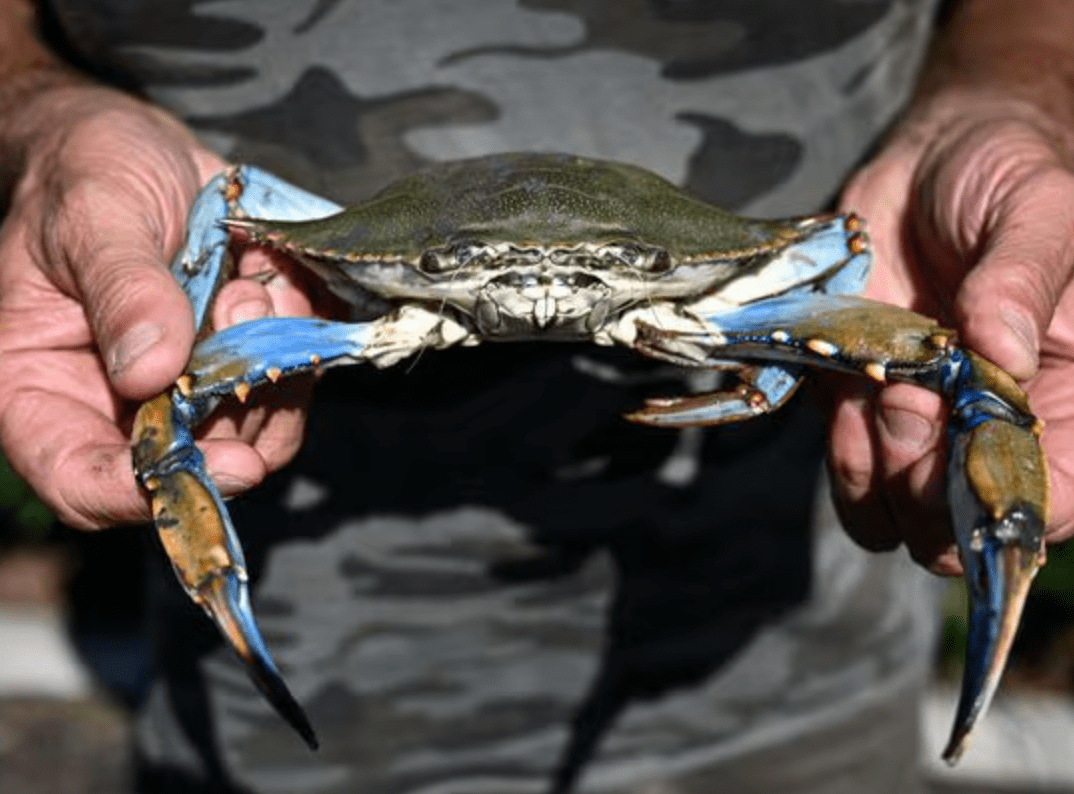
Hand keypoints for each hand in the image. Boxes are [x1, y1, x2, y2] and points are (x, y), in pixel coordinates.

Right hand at [0, 86, 314, 528]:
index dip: (146, 491)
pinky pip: (288, 386)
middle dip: (236, 406)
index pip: (79, 478)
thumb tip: (150, 371)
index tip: (223, 464)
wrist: (140, 143)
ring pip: (251, 430)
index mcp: (41, 382)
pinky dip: (298, 342)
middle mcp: (114, 403)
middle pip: (186, 465)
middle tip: (244, 312)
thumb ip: (121, 288)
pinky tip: (276, 280)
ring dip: (271, 364)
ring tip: (250, 281)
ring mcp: (185, 389)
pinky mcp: (238, 365)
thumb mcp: (93, 212)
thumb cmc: (87, 168)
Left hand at [831, 96, 1073, 572]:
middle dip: (930, 489)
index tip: (967, 461)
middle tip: (910, 406)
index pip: (1057, 492)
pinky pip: (849, 471)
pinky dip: (842, 453)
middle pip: (964, 523)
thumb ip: (1024, 276)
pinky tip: (848, 397)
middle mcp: (995, 425)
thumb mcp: (1035, 207)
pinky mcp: (860, 405)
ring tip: (884, 395)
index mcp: (1067, 392)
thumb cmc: (1003, 174)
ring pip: (898, 516)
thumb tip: (1002, 347)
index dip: (1010, 503)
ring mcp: (925, 423)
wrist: (929, 159)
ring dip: (880, 475)